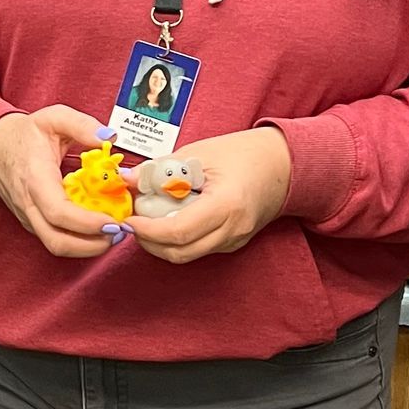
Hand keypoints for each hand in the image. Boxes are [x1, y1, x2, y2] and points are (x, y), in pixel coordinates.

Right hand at [0, 106, 117, 259]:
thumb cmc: (25, 135)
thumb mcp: (54, 118)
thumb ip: (82, 125)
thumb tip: (109, 137)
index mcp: (35, 179)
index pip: (58, 212)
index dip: (87, 223)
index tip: (113, 220)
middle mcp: (29, 204)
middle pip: (57, 241)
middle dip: (92, 245)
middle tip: (119, 232)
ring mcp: (29, 217)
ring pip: (56, 246)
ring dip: (88, 247)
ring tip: (113, 233)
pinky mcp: (33, 223)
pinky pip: (56, 239)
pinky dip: (80, 241)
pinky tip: (98, 229)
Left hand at [127, 127, 290, 264]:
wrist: (281, 164)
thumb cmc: (244, 153)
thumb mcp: (197, 153)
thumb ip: (159, 169)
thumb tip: (127, 179)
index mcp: (226, 205)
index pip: (178, 232)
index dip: (147, 230)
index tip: (129, 219)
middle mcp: (233, 229)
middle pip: (179, 252)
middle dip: (149, 241)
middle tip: (132, 221)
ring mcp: (234, 240)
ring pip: (187, 255)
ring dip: (160, 243)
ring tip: (147, 219)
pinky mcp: (232, 243)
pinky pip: (198, 249)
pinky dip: (177, 240)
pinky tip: (168, 220)